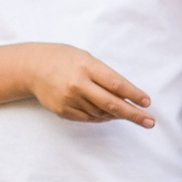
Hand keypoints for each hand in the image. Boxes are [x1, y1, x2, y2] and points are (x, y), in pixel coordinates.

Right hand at [21, 44, 154, 125]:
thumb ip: (105, 76)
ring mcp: (69, 99)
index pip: (116, 84)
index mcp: (86, 66)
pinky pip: (89, 118)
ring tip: (126, 112)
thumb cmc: (65, 60)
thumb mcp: (87, 59)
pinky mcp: (63, 111)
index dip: (134, 94)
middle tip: (150, 122)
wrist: (32, 67)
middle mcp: (78, 84)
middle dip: (133, 114)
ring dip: (117, 115)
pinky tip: (108, 114)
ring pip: (101, 113)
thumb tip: (127, 98)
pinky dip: (101, 117)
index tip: (147, 102)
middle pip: (111, 104)